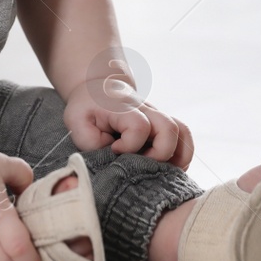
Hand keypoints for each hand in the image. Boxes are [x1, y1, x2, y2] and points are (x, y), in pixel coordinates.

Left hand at [64, 78, 193, 167]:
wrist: (99, 89)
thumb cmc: (87, 107)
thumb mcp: (76, 120)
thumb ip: (89, 140)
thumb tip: (112, 157)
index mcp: (124, 108)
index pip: (139, 126)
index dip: (129, 145)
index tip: (114, 150)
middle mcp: (147, 110)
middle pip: (170, 128)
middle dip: (160, 154)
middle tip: (140, 166)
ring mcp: (158, 117)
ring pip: (183, 133)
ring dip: (177, 157)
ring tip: (160, 172)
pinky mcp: (164, 126)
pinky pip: (184, 139)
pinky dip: (181, 156)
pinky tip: (167, 168)